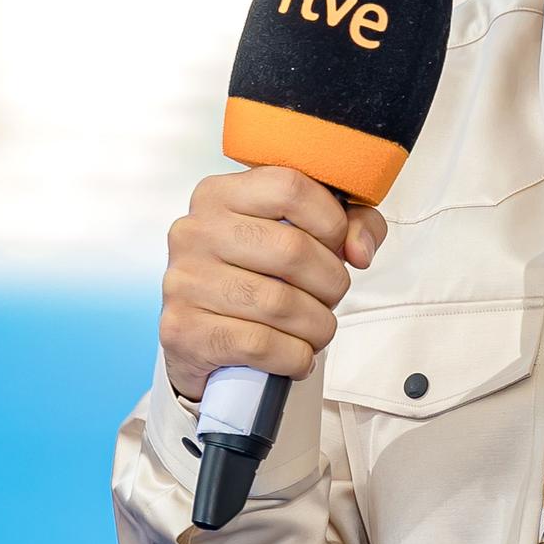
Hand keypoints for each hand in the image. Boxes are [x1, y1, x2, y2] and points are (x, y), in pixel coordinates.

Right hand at [159, 166, 387, 400]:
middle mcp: (194, 231)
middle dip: (331, 282)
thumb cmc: (255, 275)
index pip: (290, 187)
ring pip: (279, 303)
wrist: (200, 336)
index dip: (331, 220)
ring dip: (318, 325)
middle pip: (292, 249)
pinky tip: (298, 356)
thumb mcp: (300, 234)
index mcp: (220, 194)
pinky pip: (259, 344)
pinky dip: (294, 356)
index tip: (339, 245)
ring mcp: (184, 280)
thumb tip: (360, 251)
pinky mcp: (183, 329)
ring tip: (319, 330)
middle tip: (332, 296)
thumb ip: (349, 224)